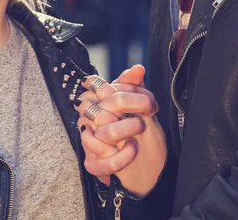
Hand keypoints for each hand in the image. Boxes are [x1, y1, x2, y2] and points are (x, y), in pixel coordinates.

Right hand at [76, 66, 166, 195]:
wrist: (142, 171)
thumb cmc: (136, 134)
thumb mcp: (138, 109)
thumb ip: (133, 87)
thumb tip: (138, 67)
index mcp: (95, 103)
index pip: (102, 87)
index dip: (128, 91)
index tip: (150, 100)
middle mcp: (87, 121)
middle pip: (104, 107)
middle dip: (130, 105)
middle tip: (149, 110)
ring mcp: (88, 143)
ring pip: (103, 132)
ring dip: (126, 128)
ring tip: (141, 127)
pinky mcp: (93, 164)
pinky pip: (105, 160)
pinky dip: (122, 156)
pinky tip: (133, 150)